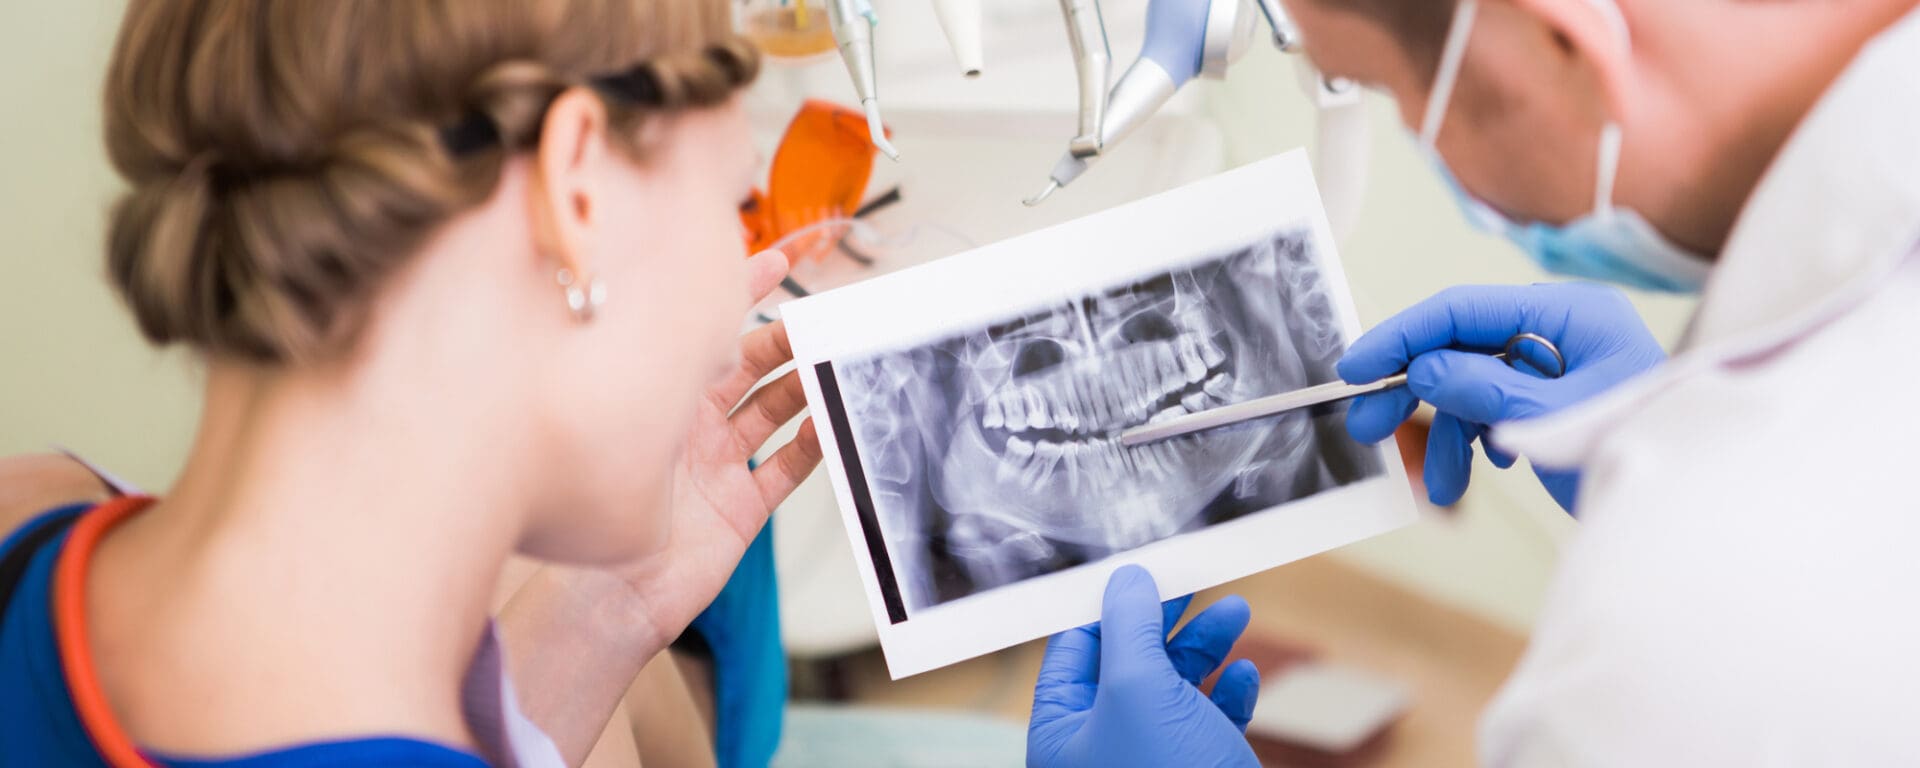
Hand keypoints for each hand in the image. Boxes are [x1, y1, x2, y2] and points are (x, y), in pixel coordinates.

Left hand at [609, 249, 823, 653]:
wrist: (605, 597)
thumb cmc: (596, 515)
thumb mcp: (630, 427)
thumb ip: (668, 375)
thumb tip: (698, 316)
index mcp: (657, 397)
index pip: (706, 331)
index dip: (742, 292)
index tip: (780, 259)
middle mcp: (690, 426)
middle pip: (750, 367)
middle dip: (787, 340)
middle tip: (821, 321)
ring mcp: (719, 465)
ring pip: (773, 411)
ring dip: (805, 388)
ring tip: (835, 365)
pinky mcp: (742, 507)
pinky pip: (786, 468)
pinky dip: (811, 447)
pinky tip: (832, 426)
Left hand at [1028, 565, 1261, 767]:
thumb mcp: (1138, 688)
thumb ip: (1128, 626)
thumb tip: (1125, 578)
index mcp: (1061, 732)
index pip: (1074, 648)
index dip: (1109, 604)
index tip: (1146, 567)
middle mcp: (1100, 746)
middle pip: (1128, 660)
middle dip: (1166, 618)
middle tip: (1195, 579)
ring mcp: (1150, 759)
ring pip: (1173, 685)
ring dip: (1205, 646)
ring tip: (1237, 614)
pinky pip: (1207, 719)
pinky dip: (1227, 692)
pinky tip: (1245, 676)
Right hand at [1338, 283, 1664, 510]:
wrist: (1694, 510)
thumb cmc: (1640, 453)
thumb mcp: (1553, 421)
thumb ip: (1483, 389)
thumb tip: (1422, 369)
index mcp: (1568, 314)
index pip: (1462, 309)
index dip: (1401, 336)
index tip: (1354, 368)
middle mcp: (1562, 330)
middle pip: (1461, 345)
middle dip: (1414, 392)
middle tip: (1369, 430)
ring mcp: (1560, 365)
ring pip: (1473, 385)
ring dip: (1447, 435)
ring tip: (1442, 487)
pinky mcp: (1557, 398)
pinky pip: (1495, 407)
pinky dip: (1476, 440)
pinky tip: (1481, 470)